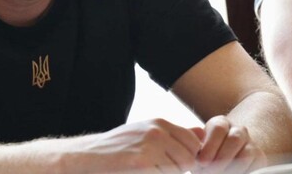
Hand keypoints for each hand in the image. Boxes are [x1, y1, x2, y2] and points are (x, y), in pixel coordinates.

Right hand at [73, 118, 201, 172]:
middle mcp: (157, 131)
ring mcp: (150, 147)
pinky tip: (138, 172)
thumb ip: (175, 133)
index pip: (194, 142)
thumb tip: (202, 132)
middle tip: (157, 168)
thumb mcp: (146, 132)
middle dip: (179, 169)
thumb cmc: (119, 148)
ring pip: (178, 170)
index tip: (173, 163)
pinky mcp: (142, 163)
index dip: (188, 157)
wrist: (89, 156)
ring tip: (146, 169)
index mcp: (159, 122)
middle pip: (189, 159)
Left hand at [192, 115, 266, 173]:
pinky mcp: (259, 156)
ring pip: (246, 154)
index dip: (210, 146)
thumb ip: (196, 149)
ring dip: (232, 168)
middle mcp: (237, 129)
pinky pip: (254, 165)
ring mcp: (250, 142)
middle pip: (234, 140)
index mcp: (220, 123)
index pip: (218, 129)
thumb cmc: (206, 153)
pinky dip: (242, 172)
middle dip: (221, 159)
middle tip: (211, 172)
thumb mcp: (198, 148)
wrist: (226, 154)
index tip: (202, 161)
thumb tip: (197, 158)